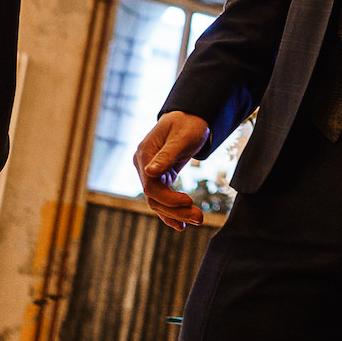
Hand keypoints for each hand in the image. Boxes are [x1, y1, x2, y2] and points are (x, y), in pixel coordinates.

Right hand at [134, 111, 211, 230]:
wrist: (192, 116)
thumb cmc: (188, 123)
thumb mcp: (181, 137)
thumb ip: (166, 155)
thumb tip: (149, 172)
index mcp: (144, 153)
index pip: (150, 185)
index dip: (168, 198)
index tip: (189, 202)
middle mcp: (142, 165)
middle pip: (154, 197)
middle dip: (176, 210)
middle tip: (199, 219)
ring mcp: (149, 172)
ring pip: (158, 201)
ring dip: (177, 213)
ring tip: (197, 221)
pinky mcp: (159, 177)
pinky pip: (162, 197)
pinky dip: (171, 211)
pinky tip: (181, 223)